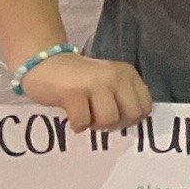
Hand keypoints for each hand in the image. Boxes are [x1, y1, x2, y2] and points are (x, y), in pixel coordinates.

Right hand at [18, 53, 151, 130]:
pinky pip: (83, 122)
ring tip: (84, 114)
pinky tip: (71, 114)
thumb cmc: (79, 80)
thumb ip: (123, 98)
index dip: (131, 119)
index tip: (116, 117)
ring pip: (108, 121)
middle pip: (130, 116)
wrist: (44, 63)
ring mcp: (94, 83)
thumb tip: (132, 124)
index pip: (145, 106)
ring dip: (94, 125)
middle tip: (98, 118)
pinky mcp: (73, 92)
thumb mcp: (109, 83)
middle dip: (115, 124)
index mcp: (127, 74)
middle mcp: (115, 76)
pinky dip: (76, 124)